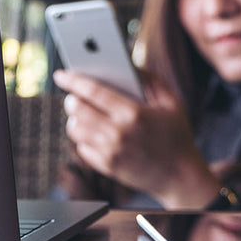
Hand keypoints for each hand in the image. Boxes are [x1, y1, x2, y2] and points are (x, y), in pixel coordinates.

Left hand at [54, 69, 219, 208]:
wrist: (181, 176)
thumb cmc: (176, 135)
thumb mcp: (172, 103)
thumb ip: (152, 80)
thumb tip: (130, 63)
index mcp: (134, 113)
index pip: (94, 91)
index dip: (73, 80)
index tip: (60, 74)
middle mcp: (119, 133)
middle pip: (78, 110)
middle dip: (72, 99)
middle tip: (73, 96)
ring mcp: (111, 152)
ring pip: (75, 129)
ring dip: (75, 119)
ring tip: (82, 113)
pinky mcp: (107, 167)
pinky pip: (82, 147)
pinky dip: (83, 138)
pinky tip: (93, 133)